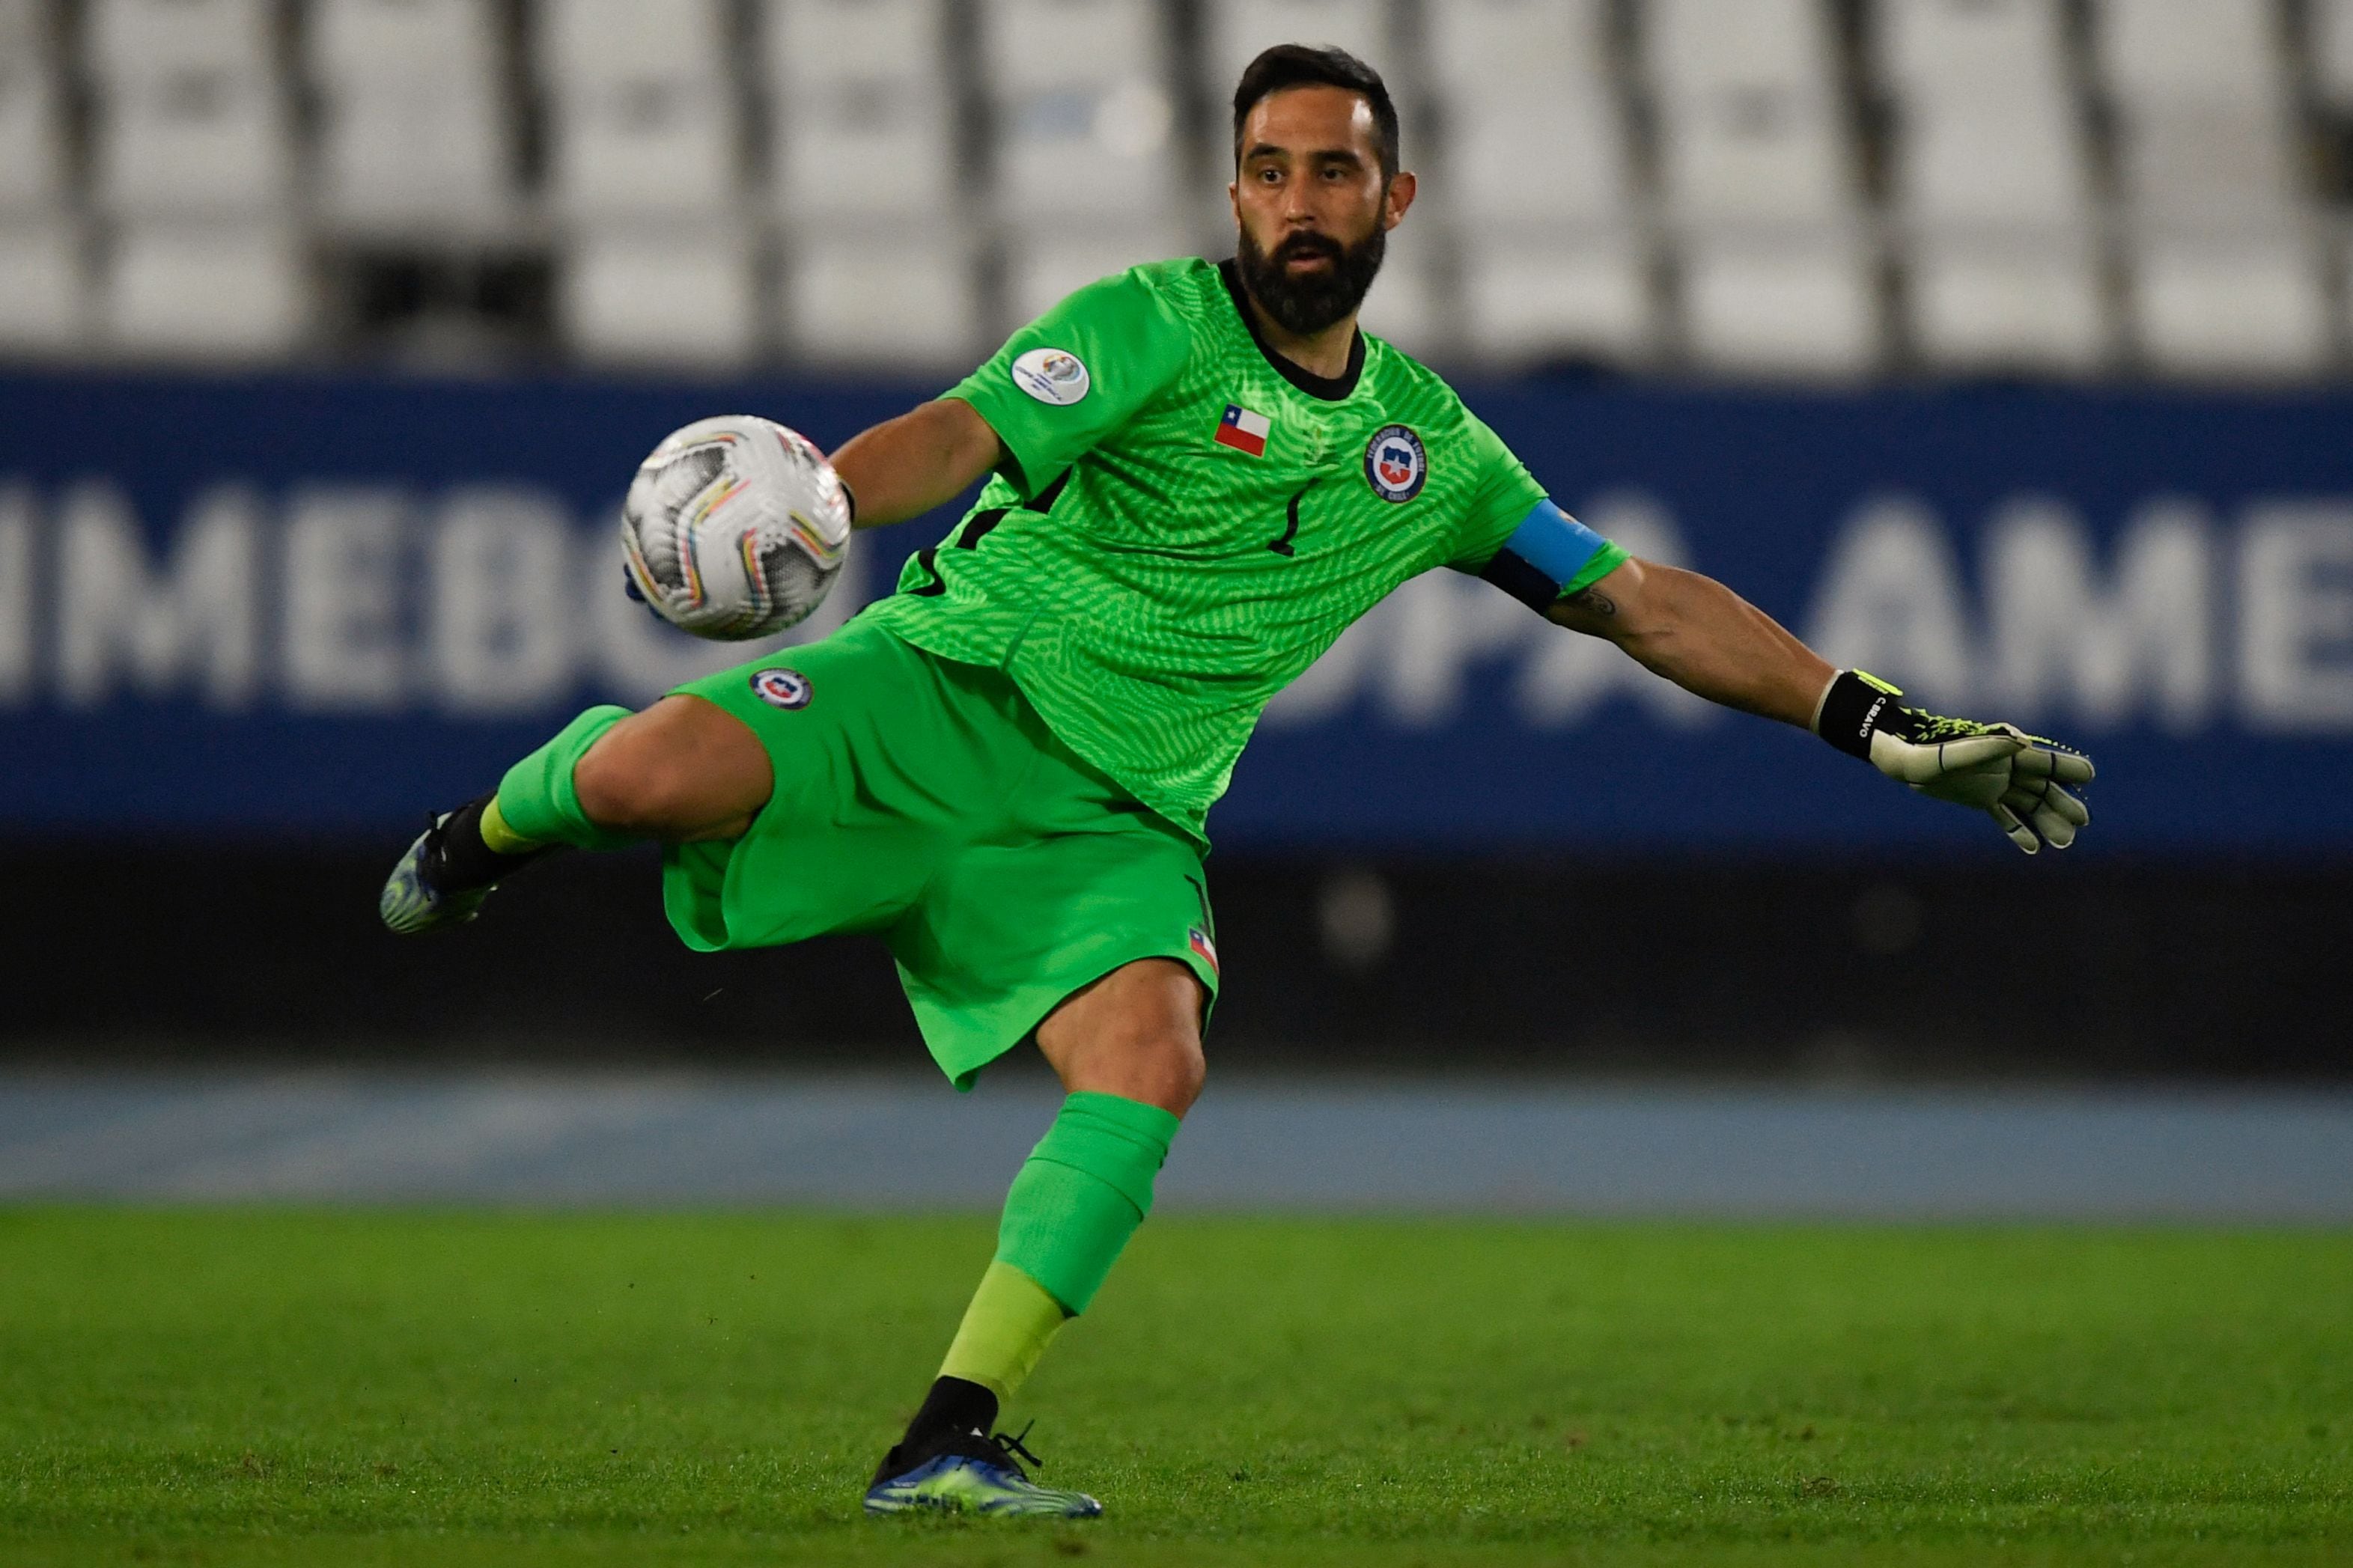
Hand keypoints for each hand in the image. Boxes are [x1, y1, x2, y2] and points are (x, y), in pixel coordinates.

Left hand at [1817, 672, 2094, 853]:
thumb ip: (1987, 747)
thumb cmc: (1927, 749)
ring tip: (2066, 842)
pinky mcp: (1981, 799)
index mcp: (2006, 752)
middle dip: (2062, 804)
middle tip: (2082, 823)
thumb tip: (2022, 743)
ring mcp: (1995, 784)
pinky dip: (2018, 831)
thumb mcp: (1956, 751)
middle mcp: (2006, 767)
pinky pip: (2005, 816)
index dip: (2066, 769)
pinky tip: (2034, 848)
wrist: (1903, 758)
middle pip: (2042, 788)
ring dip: (2046, 822)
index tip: (2089, 776)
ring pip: (2028, 805)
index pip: (2044, 762)